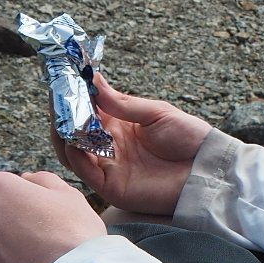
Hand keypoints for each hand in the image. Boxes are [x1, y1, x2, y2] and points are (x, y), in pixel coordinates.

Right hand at [52, 73, 211, 217]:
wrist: (207, 170)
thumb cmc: (188, 138)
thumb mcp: (157, 113)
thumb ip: (123, 103)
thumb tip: (93, 82)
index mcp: (118, 124)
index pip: (86, 108)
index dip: (73, 93)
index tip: (63, 74)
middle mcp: (108, 145)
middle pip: (72, 130)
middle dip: (62, 112)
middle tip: (56, 94)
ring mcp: (108, 166)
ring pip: (71, 151)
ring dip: (63, 133)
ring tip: (61, 116)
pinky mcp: (111, 187)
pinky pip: (85, 172)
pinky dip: (75, 156)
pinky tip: (72, 140)